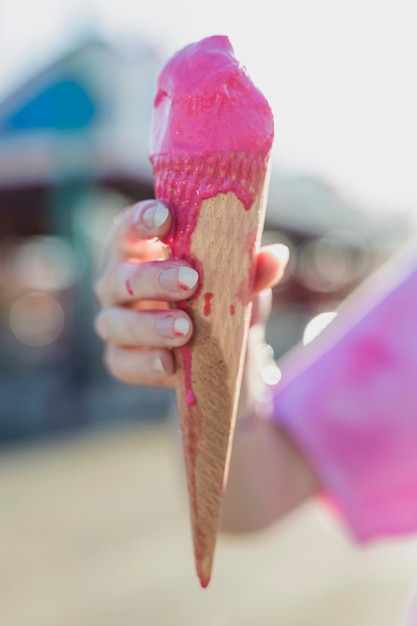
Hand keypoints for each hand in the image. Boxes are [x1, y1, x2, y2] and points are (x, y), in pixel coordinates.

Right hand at [94, 199, 288, 386]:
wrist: (221, 354)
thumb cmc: (218, 300)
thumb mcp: (239, 283)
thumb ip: (252, 270)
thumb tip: (276, 256)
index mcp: (140, 252)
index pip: (129, 229)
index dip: (141, 219)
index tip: (167, 216)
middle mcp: (118, 284)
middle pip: (120, 277)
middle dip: (153, 277)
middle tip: (190, 280)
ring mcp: (116, 323)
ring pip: (115, 322)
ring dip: (150, 325)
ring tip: (184, 329)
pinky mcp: (121, 359)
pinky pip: (122, 363)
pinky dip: (144, 364)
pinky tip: (168, 365)